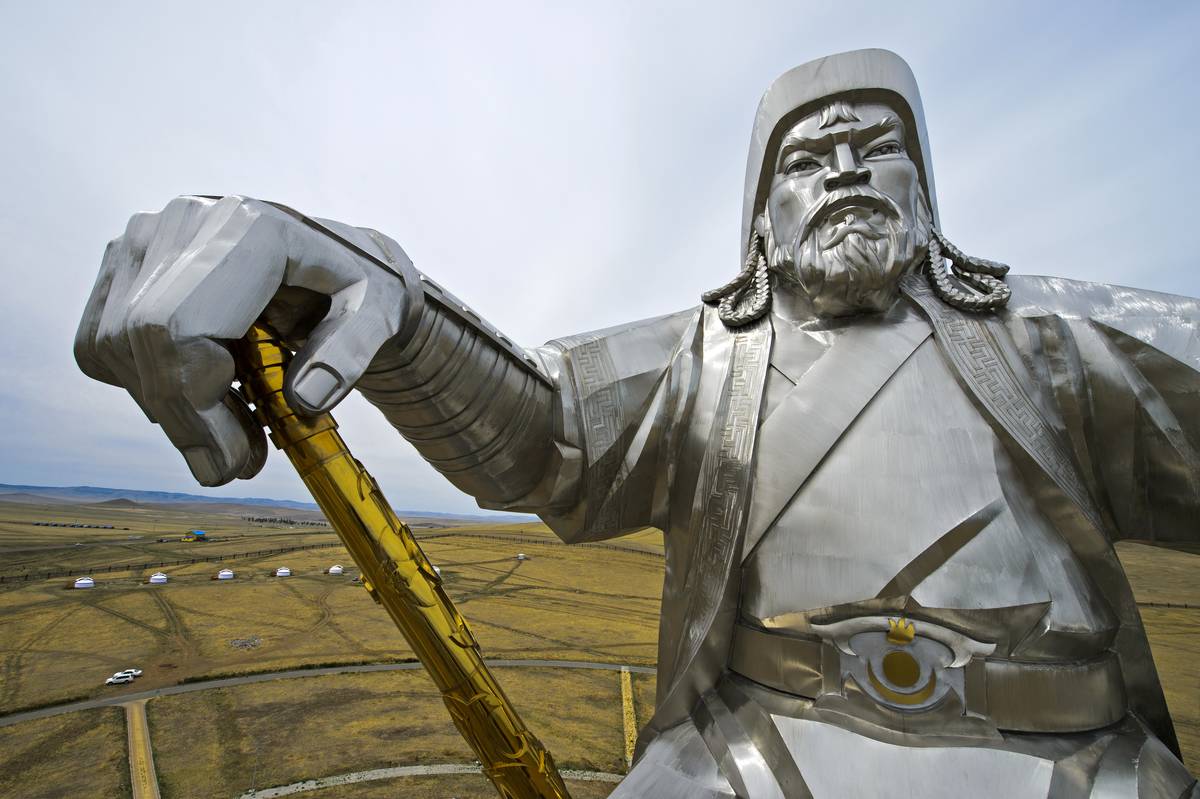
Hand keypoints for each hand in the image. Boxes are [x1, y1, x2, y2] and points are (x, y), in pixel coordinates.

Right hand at [75, 195, 415, 485]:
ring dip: (167, 410)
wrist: (341, 258)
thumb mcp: (381, 316)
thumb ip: (349, 354)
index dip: (195, 405)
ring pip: (113, 345)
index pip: (181, 325)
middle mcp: (186, 221)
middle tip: (231, 467)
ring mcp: (148, 236)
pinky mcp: (128, 260)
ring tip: (234, 435)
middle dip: (183, 421)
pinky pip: (102, 341)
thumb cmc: (363, 287)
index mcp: (250, 228)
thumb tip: (304, 400)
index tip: (235, 460)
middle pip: (142, 338)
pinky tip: (206, 396)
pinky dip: (145, 384)